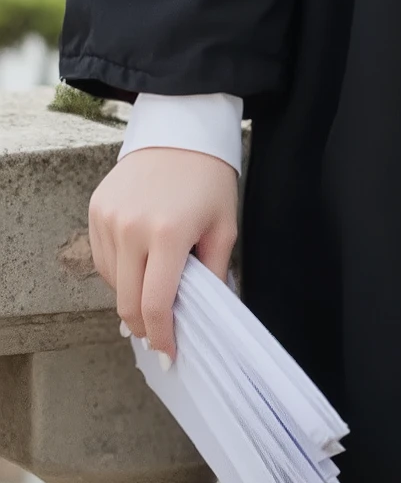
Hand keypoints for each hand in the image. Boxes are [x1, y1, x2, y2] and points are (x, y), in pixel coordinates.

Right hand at [88, 147, 238, 361]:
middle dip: (143, 326)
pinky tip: (139, 262)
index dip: (161, 336)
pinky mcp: (95, 209)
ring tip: (154, 286)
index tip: (169, 353)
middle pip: (126, 302)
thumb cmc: (209, 179)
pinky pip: (102, 258)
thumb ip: (213, 275)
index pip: (154, 305)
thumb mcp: (223, 227)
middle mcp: (131, 228)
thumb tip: (203, 317)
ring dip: (131, 295)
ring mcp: (108, 218)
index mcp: (167, 234)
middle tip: (159, 334)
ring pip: (112, 282)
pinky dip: (119, 270)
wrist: (180, 130)